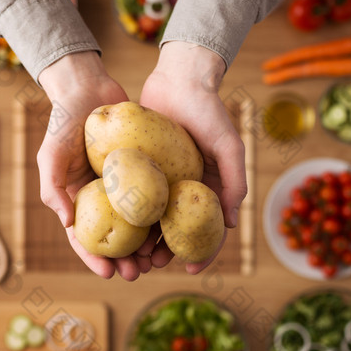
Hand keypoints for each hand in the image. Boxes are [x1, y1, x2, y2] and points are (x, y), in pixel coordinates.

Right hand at [38, 52, 150, 280]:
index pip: (83, 237)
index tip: (108, 274)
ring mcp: (123, 185)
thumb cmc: (64, 120)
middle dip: (124, 260)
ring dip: (145, 245)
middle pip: (113, 237)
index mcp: (77, 199)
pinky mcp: (143, 171)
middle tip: (138, 273)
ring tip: (157, 261)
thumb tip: (67, 223)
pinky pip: (153, 197)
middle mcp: (101, 197)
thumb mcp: (50, 153)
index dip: (93, 258)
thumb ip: (52, 187)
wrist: (89, 87)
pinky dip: (160, 216)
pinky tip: (172, 230)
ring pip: (136, 223)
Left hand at [140, 41, 246, 273]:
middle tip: (150, 265)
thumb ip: (235, 181)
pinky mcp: (142, 169)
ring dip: (143, 240)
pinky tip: (116, 228)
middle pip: (176, 231)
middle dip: (165, 252)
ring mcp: (164, 181)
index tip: (191, 270)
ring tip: (131, 255)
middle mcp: (186, 189)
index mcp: (209, 189)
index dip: (204, 253)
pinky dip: (128, 215)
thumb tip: (231, 223)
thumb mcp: (229, 145)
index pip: (209, 229)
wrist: (178, 79)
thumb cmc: (209, 110)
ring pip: (152, 219)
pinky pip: (134, 197)